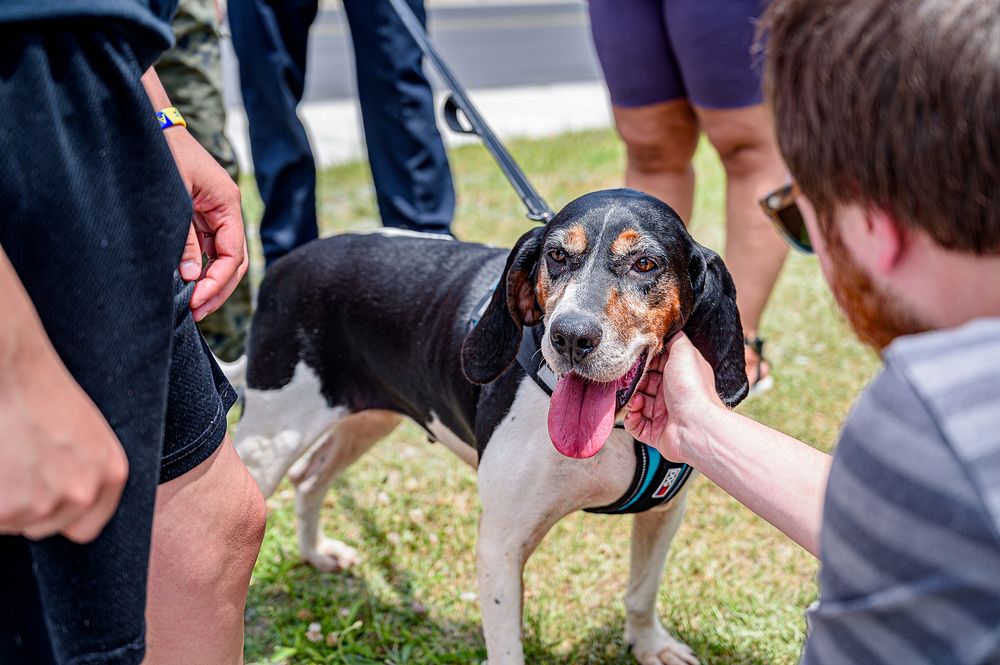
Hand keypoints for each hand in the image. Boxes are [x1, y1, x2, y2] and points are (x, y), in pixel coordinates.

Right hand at [0, 322, 128, 543]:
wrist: (10, 367)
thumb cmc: (41, 391)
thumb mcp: (84, 434)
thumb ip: (82, 472)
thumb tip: (64, 501)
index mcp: (111, 474)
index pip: (86, 528)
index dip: (59, 515)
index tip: (41, 499)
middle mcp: (84, 493)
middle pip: (43, 527)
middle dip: (25, 505)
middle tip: (15, 464)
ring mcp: (45, 504)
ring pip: (12, 522)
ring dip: (1, 500)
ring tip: (3, 455)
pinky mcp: (6, 508)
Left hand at [166, 127, 246, 320]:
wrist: (147, 124)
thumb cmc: (161, 153)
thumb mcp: (172, 199)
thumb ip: (183, 239)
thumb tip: (190, 276)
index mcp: (227, 203)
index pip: (234, 255)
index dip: (218, 282)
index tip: (197, 300)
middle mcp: (226, 210)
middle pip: (233, 261)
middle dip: (218, 289)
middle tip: (197, 312)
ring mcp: (213, 212)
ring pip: (220, 257)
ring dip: (209, 282)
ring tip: (192, 304)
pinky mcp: (198, 213)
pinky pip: (206, 247)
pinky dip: (198, 267)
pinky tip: (185, 283)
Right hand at [623, 333, 722, 460]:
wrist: (696, 426)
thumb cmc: (692, 389)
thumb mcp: (684, 352)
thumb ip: (675, 339)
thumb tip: (667, 329)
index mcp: (679, 376)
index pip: (655, 366)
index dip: (643, 363)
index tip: (633, 360)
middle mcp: (672, 394)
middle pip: (643, 385)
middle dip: (632, 382)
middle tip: (626, 380)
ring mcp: (664, 414)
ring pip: (638, 404)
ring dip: (631, 400)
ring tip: (633, 399)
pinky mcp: (656, 433)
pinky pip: (636, 425)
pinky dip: (631, 419)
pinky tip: (634, 413)